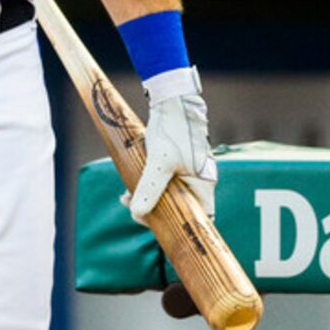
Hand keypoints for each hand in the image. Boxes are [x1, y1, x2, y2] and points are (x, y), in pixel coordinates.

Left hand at [128, 73, 216, 222]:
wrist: (172, 102)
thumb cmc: (173, 132)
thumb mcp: (159, 163)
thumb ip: (149, 188)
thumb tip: (138, 213)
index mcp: (204, 185)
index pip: (204, 217)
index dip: (185, 226)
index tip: (161, 227)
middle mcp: (199, 181)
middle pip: (181, 208)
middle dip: (156, 211)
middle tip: (133, 209)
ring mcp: (187, 172)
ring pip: (168, 195)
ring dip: (147, 198)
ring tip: (125, 196)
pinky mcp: (175, 163)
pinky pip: (162, 183)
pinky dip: (147, 186)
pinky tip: (130, 186)